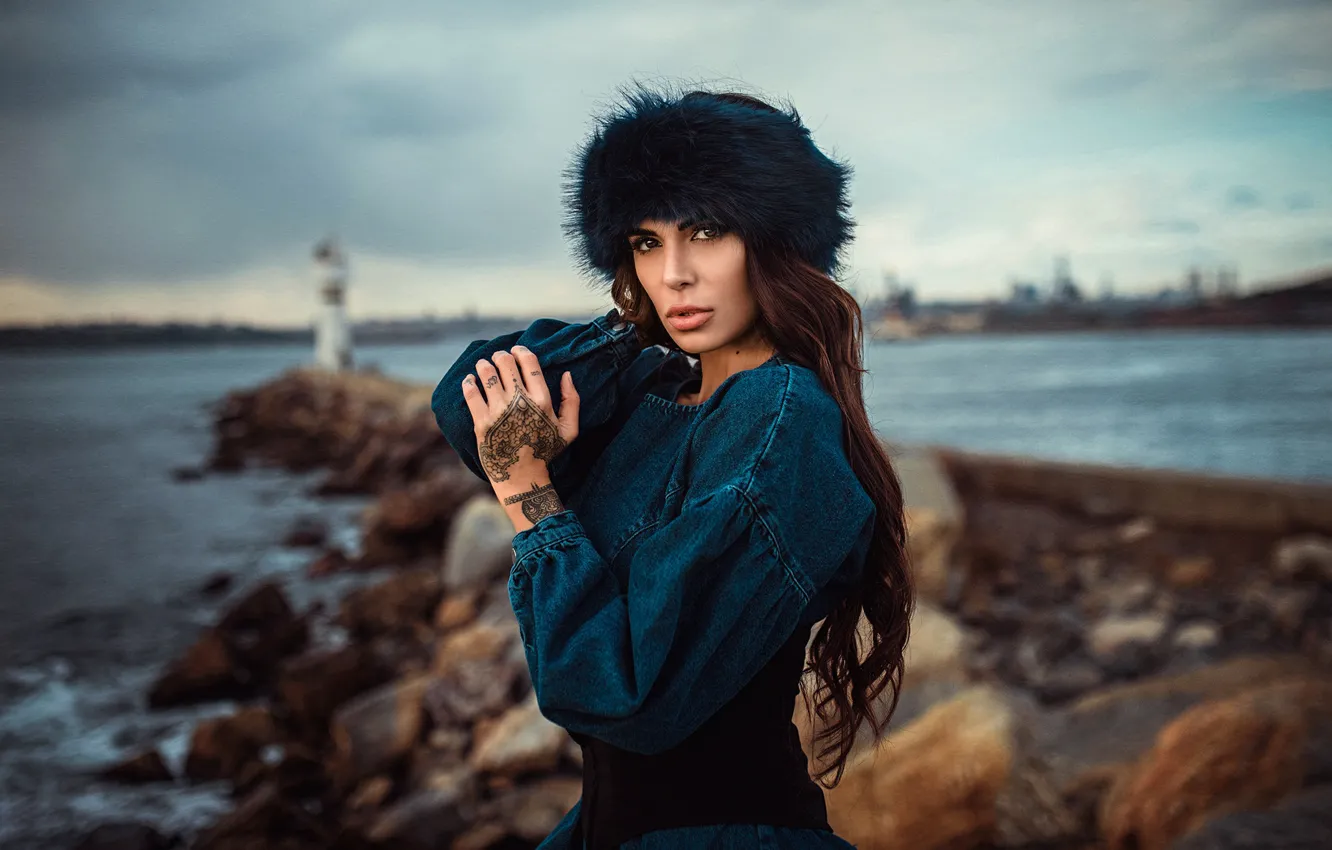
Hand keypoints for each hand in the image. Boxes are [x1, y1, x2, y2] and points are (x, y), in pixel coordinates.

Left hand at [461, 345, 578, 484]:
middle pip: (505, 363)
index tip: (516, 350)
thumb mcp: (568, 430)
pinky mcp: (481, 422)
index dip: (521, 351)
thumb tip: (567, 375)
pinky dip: (468, 382)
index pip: (529, 363)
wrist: (522, 477)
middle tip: (498, 358)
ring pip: (486, 373)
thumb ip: (572, 401)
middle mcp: (520, 403)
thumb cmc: (545, 452)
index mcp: (542, 401)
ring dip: (483, 364)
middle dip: (501, 355)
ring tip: (483, 365)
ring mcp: (499, 412)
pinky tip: (470, 380)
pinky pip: (471, 393)